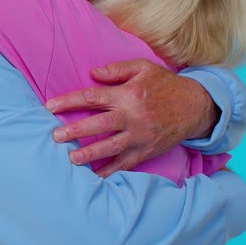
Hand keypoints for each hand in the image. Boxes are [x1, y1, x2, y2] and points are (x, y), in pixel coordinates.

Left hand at [45, 59, 217, 176]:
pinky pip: (125, 164)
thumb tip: (92, 73)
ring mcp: (140, 136)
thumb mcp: (144, 68)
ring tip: (71, 159)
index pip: (92, 97)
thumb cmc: (165, 85)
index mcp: (128, 94)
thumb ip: (117, 69)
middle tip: (55, 136)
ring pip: (110, 147)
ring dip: (89, 154)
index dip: (69, 101)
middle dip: (75, 131)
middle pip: (98, 124)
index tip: (50, 106)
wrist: (195, 107)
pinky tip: (94, 176)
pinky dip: (110, 171)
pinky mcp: (146, 151)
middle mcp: (132, 117)